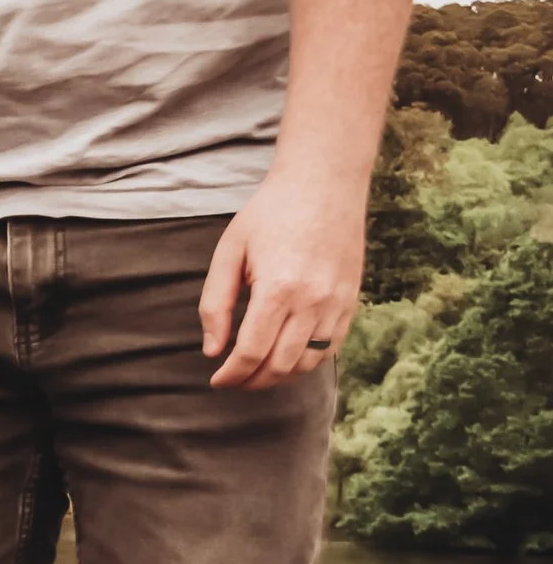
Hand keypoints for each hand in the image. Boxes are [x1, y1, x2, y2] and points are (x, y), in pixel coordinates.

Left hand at [200, 165, 364, 389]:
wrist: (324, 183)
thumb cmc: (269, 213)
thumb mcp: (229, 252)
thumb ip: (216, 304)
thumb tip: (212, 350)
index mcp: (278, 289)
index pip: (251, 352)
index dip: (231, 375)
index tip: (216, 381)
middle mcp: (313, 301)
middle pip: (280, 365)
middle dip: (251, 381)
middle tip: (232, 380)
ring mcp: (337, 302)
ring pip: (307, 363)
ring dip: (279, 376)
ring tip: (256, 373)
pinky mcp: (351, 300)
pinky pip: (330, 348)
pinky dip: (306, 362)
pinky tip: (285, 358)